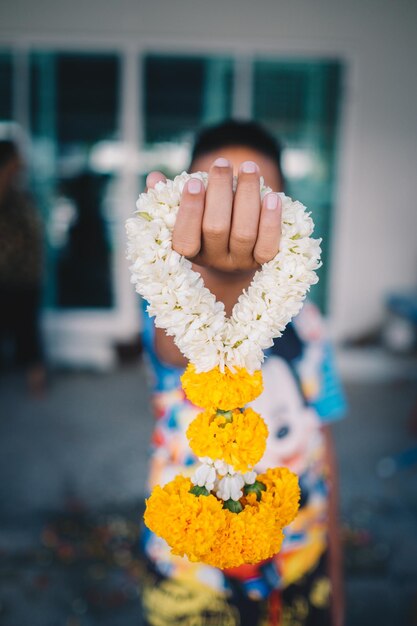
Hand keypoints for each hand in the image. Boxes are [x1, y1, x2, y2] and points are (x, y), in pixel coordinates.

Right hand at [146, 158, 281, 273]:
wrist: (238, 247)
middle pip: (216, 229)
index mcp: (189, 251)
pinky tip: (272, 196)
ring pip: (244, 233)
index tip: (194, 181)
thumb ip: (168, 197)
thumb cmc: (205, 220)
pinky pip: (268, 245)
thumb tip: (154, 179)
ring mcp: (240, 262)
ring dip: (247, 196)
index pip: (184, 239)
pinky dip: (271, 221)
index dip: (189, 211)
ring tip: (249, 167)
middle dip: (220, 192)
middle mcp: (214, 260)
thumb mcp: (186, 211)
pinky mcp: (263, 261)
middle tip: (222, 163)